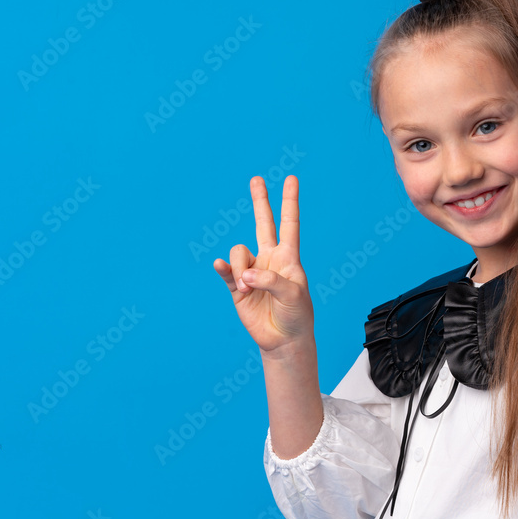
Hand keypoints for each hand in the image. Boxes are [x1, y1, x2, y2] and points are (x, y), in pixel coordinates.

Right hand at [214, 175, 313, 356]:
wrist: (283, 339)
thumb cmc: (296, 315)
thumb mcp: (292, 294)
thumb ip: (270, 280)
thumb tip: (244, 274)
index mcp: (288, 257)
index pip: (289, 224)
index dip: (289, 201)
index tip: (291, 179)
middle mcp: (269, 259)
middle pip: (262, 224)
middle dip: (260, 201)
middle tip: (256, 179)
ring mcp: (251, 272)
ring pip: (238, 253)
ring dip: (240, 270)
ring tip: (247, 290)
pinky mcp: (236, 287)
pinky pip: (225, 271)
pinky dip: (224, 269)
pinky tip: (221, 268)